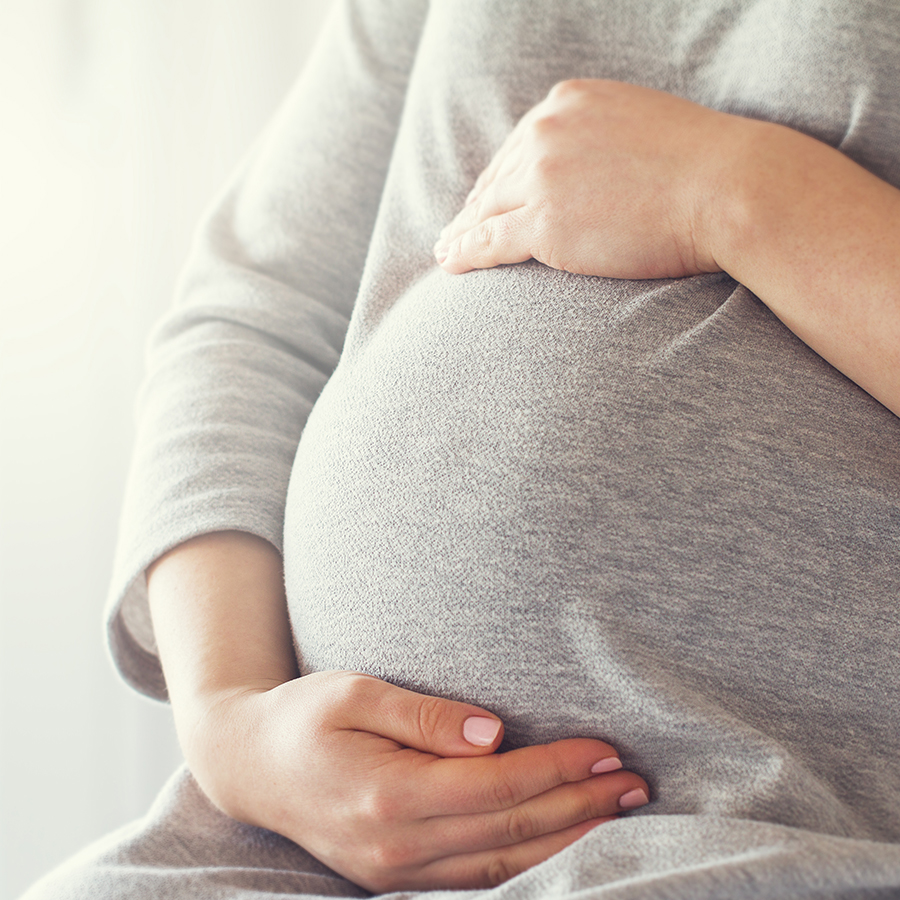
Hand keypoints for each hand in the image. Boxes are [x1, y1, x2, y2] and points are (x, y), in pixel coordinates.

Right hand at [191, 671, 649, 892]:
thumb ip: (423, 715)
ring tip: (618, 812)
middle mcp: (397, 847)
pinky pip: (479, 879)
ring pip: (503, 865)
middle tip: (635, 783)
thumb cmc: (305, 717)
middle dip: (579, 806)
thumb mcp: (355, 693)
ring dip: (567, 839)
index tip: (604, 749)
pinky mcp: (398, 877)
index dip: (556, 770)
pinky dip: (531, 863)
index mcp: (388, 796)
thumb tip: (492, 732)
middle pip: (510, 831)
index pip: (495, 788)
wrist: (250, 766)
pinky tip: (565, 843)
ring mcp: (397, 872)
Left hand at [434, 78, 742, 279]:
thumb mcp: (639, 127)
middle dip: (476, 207)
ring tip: (447, 251)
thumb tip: (588, 167)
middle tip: (457, 229)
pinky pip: (489, 241)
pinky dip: (464, 253)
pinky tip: (449, 262)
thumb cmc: (702, 165)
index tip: (485, 200)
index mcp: (566, 102)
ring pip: (485, 211)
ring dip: (461, 233)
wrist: (729, 187)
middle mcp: (544, 132)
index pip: (519, 146)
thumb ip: (600, 139)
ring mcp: (541, 178)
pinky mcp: (544, 225)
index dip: (499, 179)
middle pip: (496, 178)